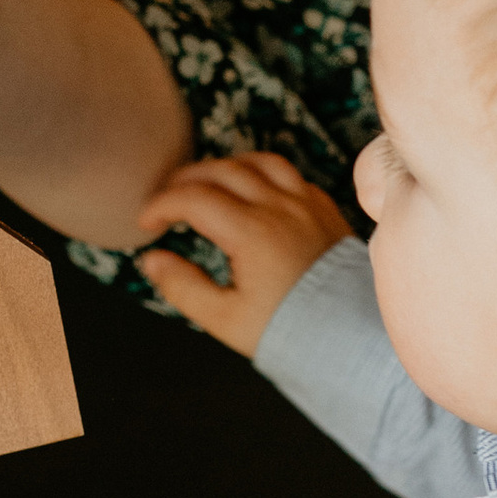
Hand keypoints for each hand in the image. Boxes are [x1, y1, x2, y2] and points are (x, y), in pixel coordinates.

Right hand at [136, 154, 354, 354]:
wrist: (348, 335)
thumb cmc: (288, 330)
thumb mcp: (225, 319)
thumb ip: (183, 287)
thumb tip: (151, 260)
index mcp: (251, 233)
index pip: (193, 198)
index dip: (161, 205)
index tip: (147, 224)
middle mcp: (279, 209)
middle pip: (221, 170)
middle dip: (185, 180)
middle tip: (168, 201)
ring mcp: (305, 204)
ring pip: (258, 162)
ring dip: (224, 167)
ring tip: (205, 186)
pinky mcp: (324, 209)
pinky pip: (289, 174)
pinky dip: (262, 173)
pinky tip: (250, 191)